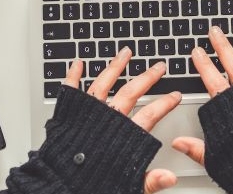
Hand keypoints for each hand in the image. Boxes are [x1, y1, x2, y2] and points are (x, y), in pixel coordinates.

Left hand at [62, 47, 180, 193]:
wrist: (58, 186)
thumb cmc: (89, 185)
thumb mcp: (127, 186)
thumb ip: (149, 181)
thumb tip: (169, 177)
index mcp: (122, 136)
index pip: (150, 114)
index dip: (165, 104)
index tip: (174, 95)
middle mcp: (106, 120)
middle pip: (131, 92)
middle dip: (147, 77)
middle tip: (158, 67)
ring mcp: (87, 114)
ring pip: (104, 83)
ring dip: (116, 66)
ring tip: (125, 53)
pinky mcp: (68, 114)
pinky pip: (71, 89)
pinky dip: (74, 75)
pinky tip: (79, 63)